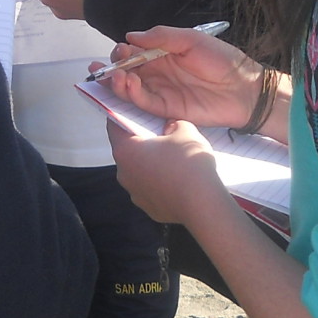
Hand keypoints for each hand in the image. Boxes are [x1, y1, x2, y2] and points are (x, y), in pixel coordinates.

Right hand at [94, 26, 260, 129]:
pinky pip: (143, 103)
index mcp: (163, 54)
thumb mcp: (191, 39)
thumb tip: (131, 35)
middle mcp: (158, 73)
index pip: (135, 53)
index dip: (122, 52)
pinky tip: (128, 84)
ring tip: (115, 75)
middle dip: (112, 68)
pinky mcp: (166, 109)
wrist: (245, 88)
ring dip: (117, 83)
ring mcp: (161, 92)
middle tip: (103, 67)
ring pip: (130, 89)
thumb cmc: (222, 59)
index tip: (119, 49)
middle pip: (127, 72)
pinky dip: (131, 95)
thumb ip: (161, 37)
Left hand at [108, 118, 230, 225]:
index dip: (123, 114)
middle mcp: (124, 173)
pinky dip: (160, 182)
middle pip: (128, 150)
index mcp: (126, 150)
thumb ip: (174, 123)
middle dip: (142, 140)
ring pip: (139, 171)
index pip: (115, 125)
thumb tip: (170, 127)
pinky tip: (178, 178)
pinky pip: (151, 189)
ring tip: (173, 158)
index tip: (133, 109)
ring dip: (151, 163)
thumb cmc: (189, 163)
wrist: (202, 204)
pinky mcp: (149, 209)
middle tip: (160, 131)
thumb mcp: (185, 130)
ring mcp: (135, 194)